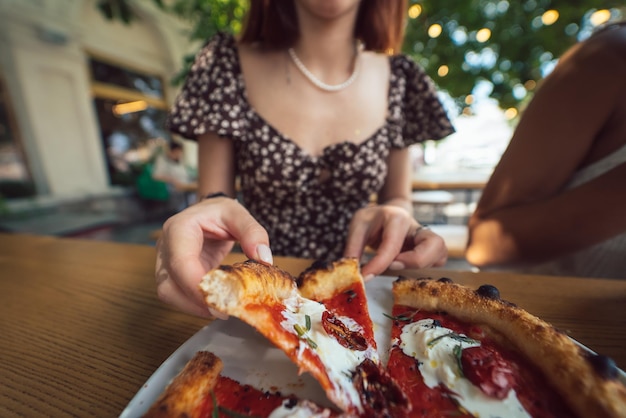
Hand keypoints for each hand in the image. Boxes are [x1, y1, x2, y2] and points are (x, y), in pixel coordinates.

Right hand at [155, 196, 272, 317]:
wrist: (207, 212)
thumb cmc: (219, 212)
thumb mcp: (238, 213)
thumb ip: (253, 232)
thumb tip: (264, 258)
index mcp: (179, 228)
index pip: (180, 263)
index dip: (196, 286)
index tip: (220, 301)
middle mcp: (166, 247)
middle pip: (168, 285)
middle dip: (195, 303)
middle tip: (224, 311)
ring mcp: (165, 262)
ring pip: (169, 294)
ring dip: (194, 307)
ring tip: (222, 309)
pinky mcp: (172, 275)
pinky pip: (177, 295)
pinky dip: (195, 303)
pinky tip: (215, 303)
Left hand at [343, 205, 447, 277]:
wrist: (385, 214)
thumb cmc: (372, 220)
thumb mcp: (357, 227)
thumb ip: (353, 249)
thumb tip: (352, 273)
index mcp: (397, 218)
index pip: (392, 246)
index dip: (378, 265)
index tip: (365, 277)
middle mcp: (417, 226)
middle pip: (434, 244)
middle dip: (414, 261)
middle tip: (393, 266)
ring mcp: (427, 237)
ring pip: (441, 253)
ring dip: (422, 265)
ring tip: (399, 264)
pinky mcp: (430, 248)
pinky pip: (440, 259)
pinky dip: (429, 266)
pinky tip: (409, 265)